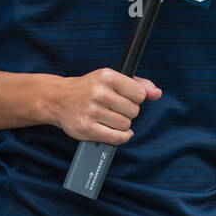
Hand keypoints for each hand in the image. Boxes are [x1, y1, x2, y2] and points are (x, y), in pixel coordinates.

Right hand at [46, 67, 161, 144]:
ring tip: (109, 117)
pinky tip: (115, 131)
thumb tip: (157, 93)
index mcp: (107, 76)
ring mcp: (92, 111)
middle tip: (114, 108)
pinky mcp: (87, 128)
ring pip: (126, 125)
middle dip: (128, 112)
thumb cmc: (88, 88)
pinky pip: (116, 138)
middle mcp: (99, 93)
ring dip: (121, 125)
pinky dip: (120, 137)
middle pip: (134, 111)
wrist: (58, 98)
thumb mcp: (110, 78)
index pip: (139, 94)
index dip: (135, 98)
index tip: (126, 98)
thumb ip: (137, 84)